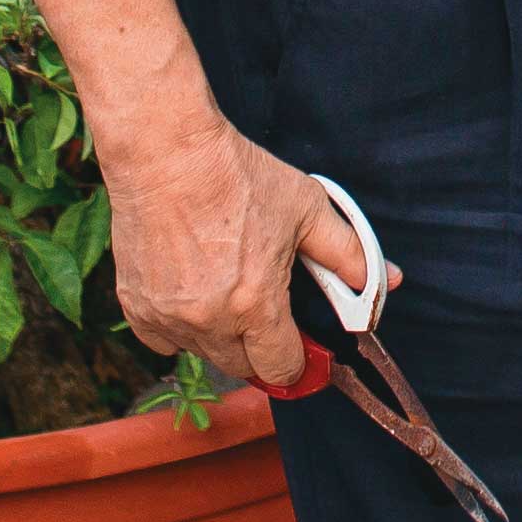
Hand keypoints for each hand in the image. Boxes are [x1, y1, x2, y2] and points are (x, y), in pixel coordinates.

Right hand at [103, 115, 386, 391]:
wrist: (166, 153)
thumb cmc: (237, 176)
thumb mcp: (306, 208)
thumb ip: (348, 253)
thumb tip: (387, 282)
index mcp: (256, 304)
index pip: (282, 369)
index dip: (297, 360)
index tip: (299, 346)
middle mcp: (209, 321)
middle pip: (243, 369)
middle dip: (260, 348)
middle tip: (265, 309)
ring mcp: (168, 317)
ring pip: (202, 353)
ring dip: (219, 336)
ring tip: (225, 286)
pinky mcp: (134, 306)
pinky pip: (162, 341)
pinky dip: (178, 328)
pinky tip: (190, 291)